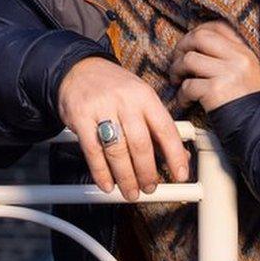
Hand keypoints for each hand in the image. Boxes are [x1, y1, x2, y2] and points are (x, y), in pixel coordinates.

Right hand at [56, 56, 189, 201]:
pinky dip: (101, 172)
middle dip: (147, 172)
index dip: (175, 155)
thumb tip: (180, 156)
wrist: (79, 69)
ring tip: (130, 190)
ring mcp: (102, 108)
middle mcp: (125, 101)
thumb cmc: (114, 88)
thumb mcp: (141, 99)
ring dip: (125, 177)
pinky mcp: (80, 117)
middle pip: (140, 144)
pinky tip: (107, 183)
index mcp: (145, 96)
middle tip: (150, 187)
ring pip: (117, 150)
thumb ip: (158, 127)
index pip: (165, 129)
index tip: (180, 174)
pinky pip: (93, 151)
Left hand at [171, 21, 259, 114]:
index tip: (188, 45)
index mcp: (245, 51)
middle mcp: (238, 58)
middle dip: (181, 48)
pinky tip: (185, 101)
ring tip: (177, 80)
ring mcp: (227, 73)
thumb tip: (199, 47)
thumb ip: (231, 57)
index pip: (217, 27)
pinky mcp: (216, 91)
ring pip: (188, 60)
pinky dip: (181, 94)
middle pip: (199, 37)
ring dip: (176, 71)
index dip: (197, 32)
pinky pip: (188, 86)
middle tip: (176, 61)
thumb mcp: (250, 72)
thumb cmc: (254, 102)